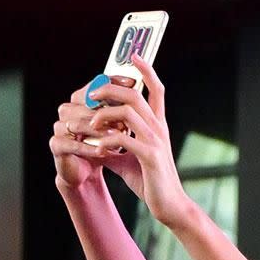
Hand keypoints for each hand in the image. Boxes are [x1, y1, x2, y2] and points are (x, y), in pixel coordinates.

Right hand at [49, 76, 136, 191]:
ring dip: (100, 130)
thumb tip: (141, 92)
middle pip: (84, 103)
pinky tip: (103, 151)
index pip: (95, 85)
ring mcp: (59, 127)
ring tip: (118, 136)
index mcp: (82, 102)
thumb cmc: (104, 146)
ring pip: (78, 123)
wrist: (88, 172)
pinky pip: (71, 143)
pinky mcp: (56, 145)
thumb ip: (124, 109)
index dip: (112, 83)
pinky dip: (88, 147)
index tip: (132, 83)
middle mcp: (68, 110)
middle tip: (126, 120)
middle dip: (107, 111)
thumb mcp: (117, 127)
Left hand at [82, 53, 188, 226]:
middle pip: (135, 94)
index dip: (147, 70)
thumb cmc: (150, 180)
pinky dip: (106, 142)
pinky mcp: (150, 156)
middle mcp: (159, 128)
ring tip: (90, 126)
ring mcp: (156, 141)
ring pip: (129, 112)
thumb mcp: (127, 158)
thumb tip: (92, 138)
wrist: (169, 204)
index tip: (134, 55)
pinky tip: (97, 151)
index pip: (156, 90)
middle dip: (109, 89)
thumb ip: (113, 144)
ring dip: (104, 115)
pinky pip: (125, 139)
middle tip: (91, 96)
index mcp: (157, 125)